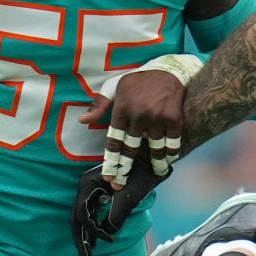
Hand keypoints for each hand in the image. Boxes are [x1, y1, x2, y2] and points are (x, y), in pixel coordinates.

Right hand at [72, 157, 168, 255]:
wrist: (152, 159)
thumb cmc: (142, 174)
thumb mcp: (128, 199)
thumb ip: (116, 217)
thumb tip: (108, 235)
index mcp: (88, 184)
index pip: (82, 213)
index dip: (93, 231)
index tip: (108, 240)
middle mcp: (85, 185)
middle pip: (76, 217)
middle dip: (81, 238)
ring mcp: (91, 188)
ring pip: (81, 216)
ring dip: (85, 234)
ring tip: (89, 253)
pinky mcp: (98, 192)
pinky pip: (90, 212)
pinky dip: (92, 226)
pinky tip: (96, 239)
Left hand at [78, 69, 184, 186]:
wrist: (168, 70)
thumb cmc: (138, 80)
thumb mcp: (114, 87)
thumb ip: (99, 105)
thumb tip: (82, 120)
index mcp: (122, 109)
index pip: (114, 141)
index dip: (111, 161)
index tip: (109, 176)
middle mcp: (138, 115)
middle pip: (131, 148)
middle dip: (126, 168)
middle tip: (121, 185)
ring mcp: (157, 118)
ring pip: (154, 147)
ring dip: (156, 163)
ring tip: (156, 172)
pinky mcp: (174, 118)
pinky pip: (172, 141)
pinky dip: (171, 152)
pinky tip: (169, 160)